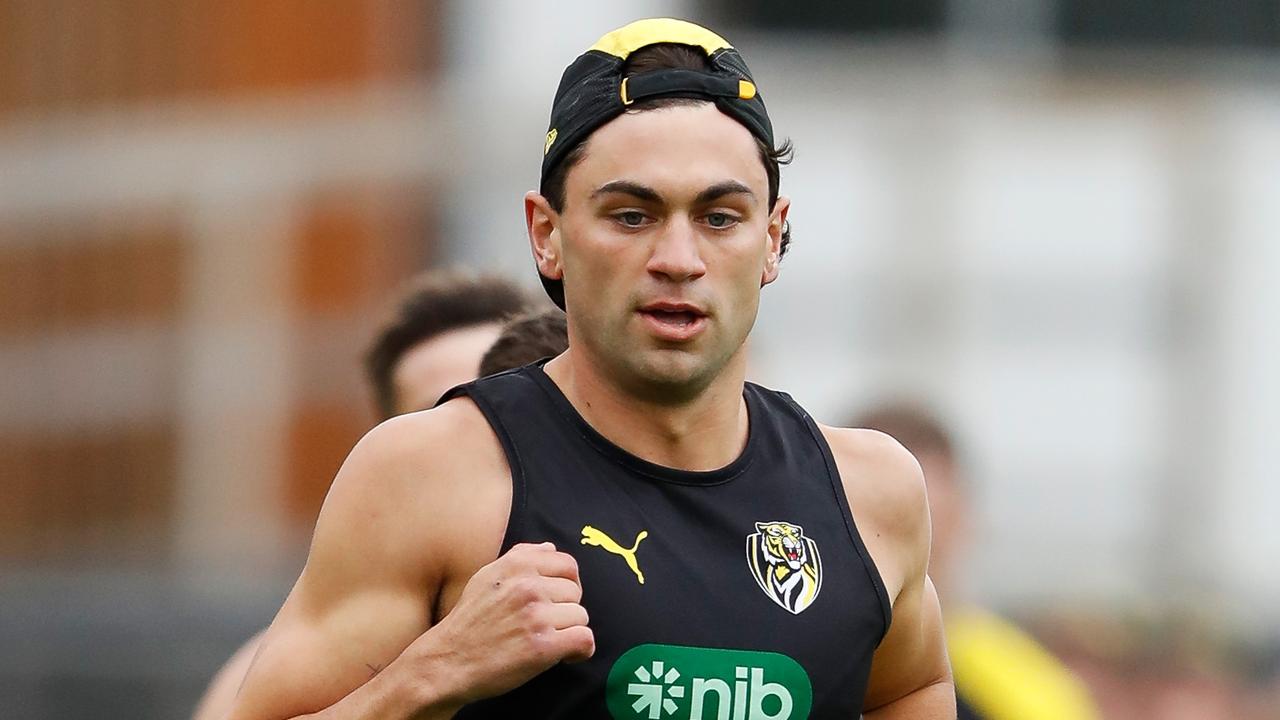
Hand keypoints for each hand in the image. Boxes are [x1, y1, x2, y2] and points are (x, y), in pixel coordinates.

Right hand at [411, 542, 593, 707]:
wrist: (447, 662)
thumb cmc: (468, 623)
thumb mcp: (485, 578)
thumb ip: (520, 558)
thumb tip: (550, 547)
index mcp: (516, 565)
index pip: (568, 565)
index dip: (568, 584)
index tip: (559, 601)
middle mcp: (527, 585)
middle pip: (576, 592)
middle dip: (565, 610)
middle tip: (547, 626)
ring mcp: (535, 615)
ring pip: (580, 616)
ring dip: (569, 632)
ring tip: (547, 641)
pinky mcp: (542, 646)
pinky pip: (584, 639)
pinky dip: (580, 651)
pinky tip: (565, 656)